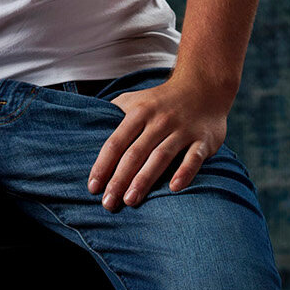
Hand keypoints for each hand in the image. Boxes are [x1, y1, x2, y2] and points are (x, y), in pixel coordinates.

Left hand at [86, 75, 230, 209]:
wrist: (203, 87)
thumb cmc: (161, 101)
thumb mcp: (135, 99)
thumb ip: (114, 113)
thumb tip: (86, 128)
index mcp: (139, 112)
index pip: (116, 141)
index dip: (103, 165)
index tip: (93, 187)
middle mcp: (159, 120)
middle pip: (135, 153)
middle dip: (119, 179)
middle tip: (108, 203)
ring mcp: (182, 129)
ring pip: (161, 156)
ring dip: (144, 179)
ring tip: (130, 200)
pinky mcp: (202, 140)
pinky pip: (194, 158)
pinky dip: (184, 172)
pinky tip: (173, 188)